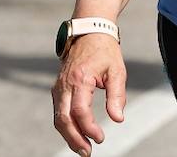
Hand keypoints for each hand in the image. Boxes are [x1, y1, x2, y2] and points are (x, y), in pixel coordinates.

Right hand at [52, 34, 125, 156]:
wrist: (89, 32)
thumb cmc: (105, 51)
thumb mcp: (117, 70)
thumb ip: (117, 95)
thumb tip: (118, 119)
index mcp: (80, 78)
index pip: (80, 110)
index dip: (89, 128)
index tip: (101, 137)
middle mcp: (64, 84)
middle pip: (63, 119)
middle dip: (74, 138)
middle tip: (87, 152)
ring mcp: (58, 87)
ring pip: (58, 118)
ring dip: (69, 135)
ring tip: (83, 148)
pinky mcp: (58, 89)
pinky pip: (58, 112)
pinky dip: (66, 125)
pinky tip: (76, 134)